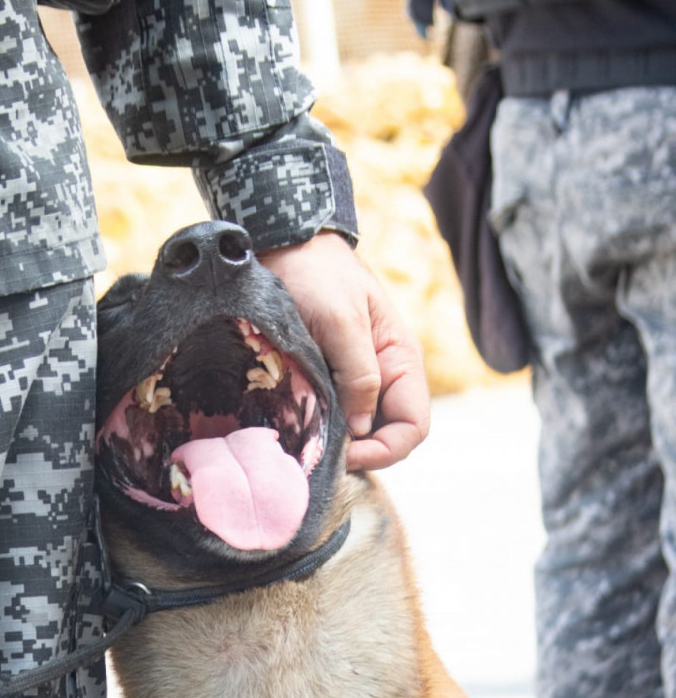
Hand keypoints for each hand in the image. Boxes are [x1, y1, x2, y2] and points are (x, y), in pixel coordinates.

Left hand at [258, 232, 429, 470]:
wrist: (284, 244)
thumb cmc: (316, 275)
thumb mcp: (341, 323)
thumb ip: (359, 375)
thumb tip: (363, 429)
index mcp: (401, 360)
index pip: (413, 425)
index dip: (385, 449)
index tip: (344, 453)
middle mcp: (383, 374)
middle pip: (386, 433)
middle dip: (359, 450)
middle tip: (317, 451)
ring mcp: (354, 375)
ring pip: (357, 428)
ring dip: (335, 439)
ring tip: (304, 439)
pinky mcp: (325, 374)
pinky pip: (332, 411)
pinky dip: (318, 424)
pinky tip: (295, 424)